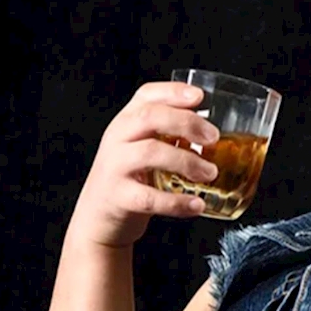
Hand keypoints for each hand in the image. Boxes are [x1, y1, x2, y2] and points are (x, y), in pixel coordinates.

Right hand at [71, 82, 222, 248]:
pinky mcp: (119, 197)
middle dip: (186, 122)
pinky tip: (197, 205)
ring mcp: (115, 167)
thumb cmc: (128, 181)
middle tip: (213, 137)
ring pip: (150, 152)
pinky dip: (177, 202)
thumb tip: (212, 136)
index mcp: (126, 123)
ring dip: (186, 161)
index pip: (146, 96)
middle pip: (149, 117)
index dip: (173, 92)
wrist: (98, 218)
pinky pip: (150, 198)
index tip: (200, 97)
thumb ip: (168, 139)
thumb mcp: (142, 151)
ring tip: (210, 173)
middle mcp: (117, 139)